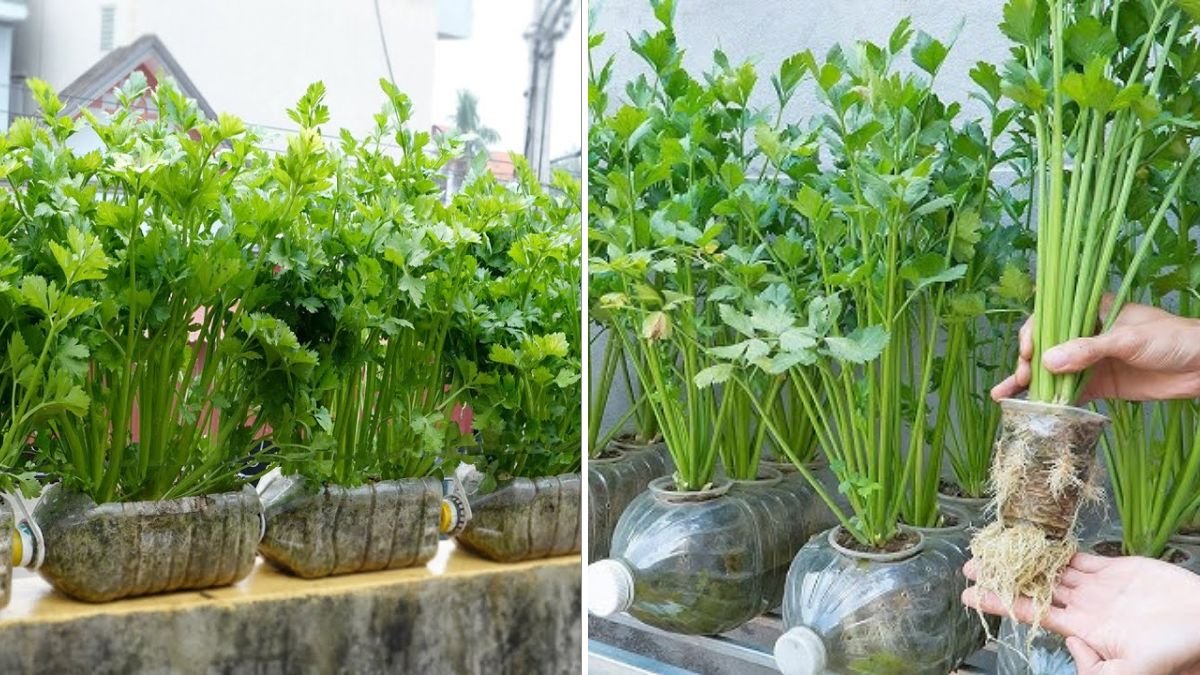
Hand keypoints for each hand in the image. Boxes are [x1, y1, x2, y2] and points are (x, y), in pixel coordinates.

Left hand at [963, 553, 1199, 674]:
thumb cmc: (1176, 651)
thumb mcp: (1134, 672)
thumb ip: (1098, 669)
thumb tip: (1067, 645)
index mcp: (1084, 628)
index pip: (1030, 612)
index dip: (998, 603)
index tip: (967, 595)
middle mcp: (1084, 607)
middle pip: (1033, 588)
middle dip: (1002, 577)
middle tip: (970, 564)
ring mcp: (1098, 587)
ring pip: (1051, 569)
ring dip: (1023, 559)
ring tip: (993, 548)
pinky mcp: (1115, 569)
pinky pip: (1079, 557)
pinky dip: (1057, 548)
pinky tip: (1035, 539)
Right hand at [991, 300, 1199, 402]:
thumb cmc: (1170, 339)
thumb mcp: (1128, 339)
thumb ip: (1088, 350)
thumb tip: (1047, 362)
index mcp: (1091, 311)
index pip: (1051, 317)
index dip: (1034, 333)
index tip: (1029, 352)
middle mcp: (1085, 335)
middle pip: (1045, 346)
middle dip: (1027, 361)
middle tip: (1022, 377)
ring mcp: (1090, 362)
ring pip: (1051, 371)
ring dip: (1027, 383)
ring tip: (1003, 395)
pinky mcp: (1098, 385)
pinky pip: (1067, 392)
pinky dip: (1049, 400)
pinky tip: (1027, 406)